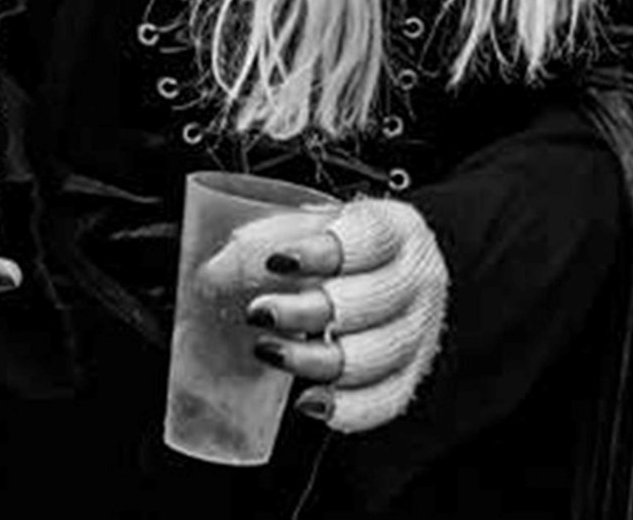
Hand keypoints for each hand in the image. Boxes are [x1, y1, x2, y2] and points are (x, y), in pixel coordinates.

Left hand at [205, 198, 448, 432]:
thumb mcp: (302, 224)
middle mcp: (418, 278)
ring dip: (315, 359)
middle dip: (307, 312)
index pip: (369, 238)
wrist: (368, 269)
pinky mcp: (410, 373)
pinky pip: (386, 400)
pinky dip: (347, 406)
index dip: (323, 252)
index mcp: (396, 228)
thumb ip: (261, 242)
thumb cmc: (332, 243)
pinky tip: (308, 400)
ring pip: (375, 355)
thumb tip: (213, 276)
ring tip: (269, 352)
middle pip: (370, 301)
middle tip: (259, 314)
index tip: (275, 261)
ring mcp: (419, 329)